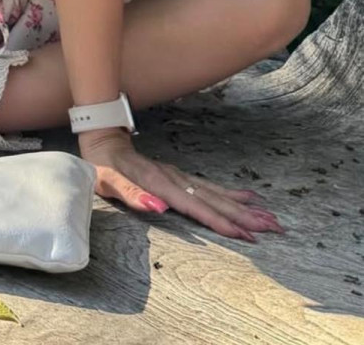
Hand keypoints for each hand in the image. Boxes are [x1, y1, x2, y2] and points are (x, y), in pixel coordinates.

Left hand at [77, 127, 285, 242]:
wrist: (102, 141)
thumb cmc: (101, 167)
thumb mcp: (107, 182)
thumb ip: (131, 194)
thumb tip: (158, 207)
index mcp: (160, 183)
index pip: (195, 207)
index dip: (220, 222)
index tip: (246, 235)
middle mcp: (175, 179)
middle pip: (214, 200)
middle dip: (245, 216)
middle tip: (275, 227)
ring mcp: (179, 176)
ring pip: (216, 193)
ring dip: (244, 206)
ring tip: (270, 217)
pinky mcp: (178, 176)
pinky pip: (209, 186)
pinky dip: (231, 193)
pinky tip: (248, 196)